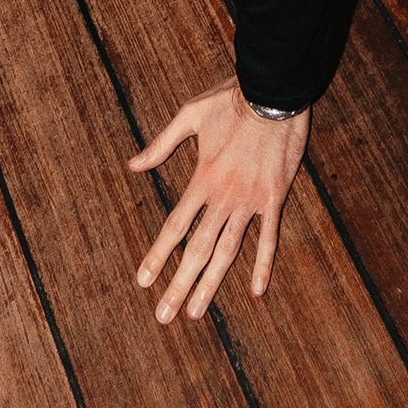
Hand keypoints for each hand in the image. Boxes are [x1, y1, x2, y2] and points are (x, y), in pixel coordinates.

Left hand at [128, 76, 308, 323]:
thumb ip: (162, 143)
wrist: (273, 92)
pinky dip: (263, 264)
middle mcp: (223, 197)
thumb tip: (132, 164)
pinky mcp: (275, 198)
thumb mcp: (190, 115)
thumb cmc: (230, 100)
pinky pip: (269, 237)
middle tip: (164, 315)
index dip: (158, 255)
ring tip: (196, 311)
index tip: (143, 281)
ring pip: (228, 250)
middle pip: (197, 248)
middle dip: (178, 284)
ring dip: (211, 283)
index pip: (174, 226)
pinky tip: (257, 290)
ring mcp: (250, 200)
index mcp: (201, 179)